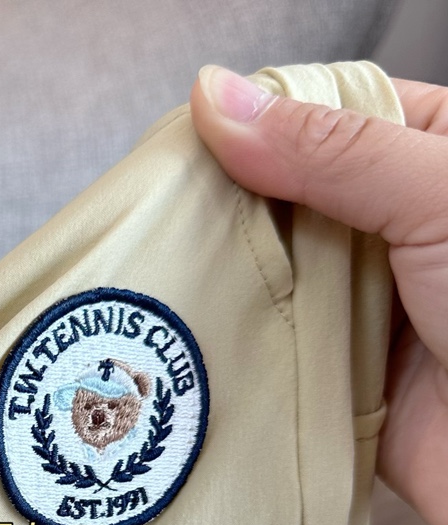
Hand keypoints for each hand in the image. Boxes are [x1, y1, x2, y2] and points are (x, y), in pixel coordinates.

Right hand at [190, 66, 447, 524]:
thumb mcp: (438, 199)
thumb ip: (333, 151)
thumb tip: (221, 101)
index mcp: (429, 158)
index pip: (321, 116)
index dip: (253, 124)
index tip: (183, 144)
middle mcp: (389, 229)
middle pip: (282, 198)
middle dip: (225, 210)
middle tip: (156, 218)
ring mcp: (359, 303)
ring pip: (268, 274)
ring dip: (225, 283)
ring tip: (161, 277)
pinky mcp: (332, 373)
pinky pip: (269, 348)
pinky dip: (235, 347)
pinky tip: (191, 337)